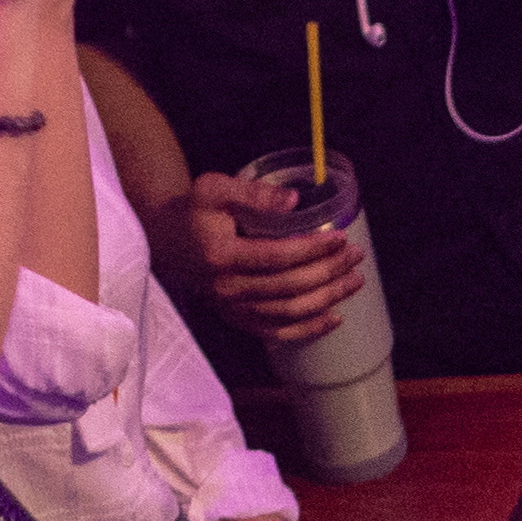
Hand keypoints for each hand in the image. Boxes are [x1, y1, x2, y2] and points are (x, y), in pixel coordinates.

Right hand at [176, 167, 366, 338]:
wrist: (165, 238)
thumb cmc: (193, 210)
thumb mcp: (214, 188)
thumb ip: (252, 192)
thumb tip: (295, 200)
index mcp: (221, 256)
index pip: (278, 257)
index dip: (313, 249)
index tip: (340, 237)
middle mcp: (226, 288)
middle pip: (290, 287)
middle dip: (328, 272)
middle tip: (355, 256)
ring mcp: (232, 309)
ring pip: (289, 312)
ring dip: (327, 298)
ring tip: (354, 280)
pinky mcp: (236, 319)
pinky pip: (277, 332)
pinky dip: (309, 329)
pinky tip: (334, 318)